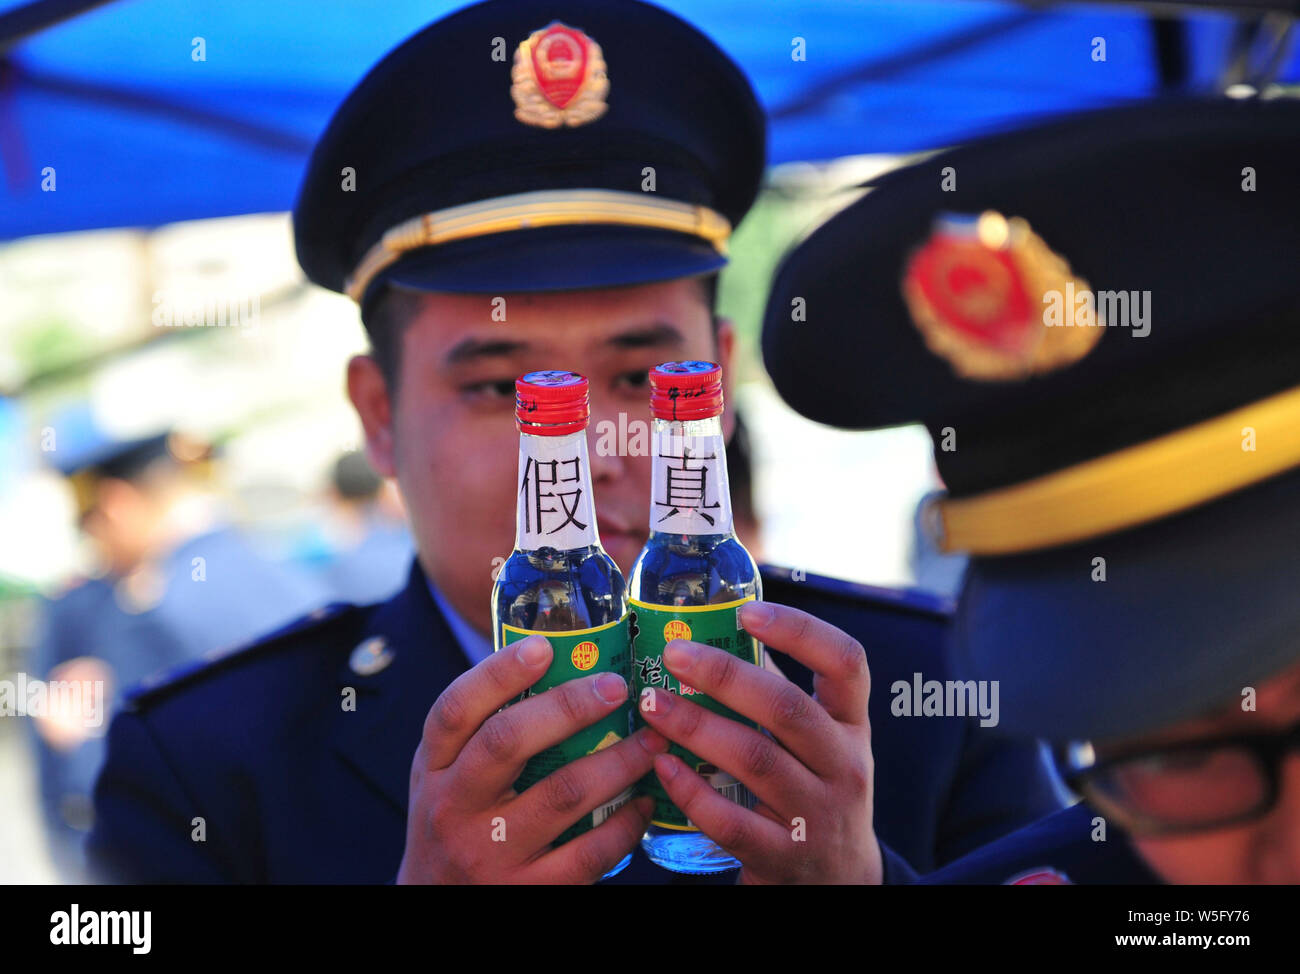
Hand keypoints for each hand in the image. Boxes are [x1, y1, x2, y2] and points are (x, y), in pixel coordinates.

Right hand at [397, 634, 665, 882]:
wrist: (438, 906)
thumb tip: (559, 662)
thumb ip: (483, 730)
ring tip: (651, 740)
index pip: (455, 710)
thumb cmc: (457, 823)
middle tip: (618, 686)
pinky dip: (626, 824)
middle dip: (569, 707)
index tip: (543, 647)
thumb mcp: (447, 775)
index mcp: (435, 767)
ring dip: (618, 761)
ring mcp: (489, 853)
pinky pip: (589, 852)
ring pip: (563, 794)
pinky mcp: (528, 891)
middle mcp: (454, 807)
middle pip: (507, 742)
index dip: (497, 674)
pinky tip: (644, 803)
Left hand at [639, 601, 881, 883]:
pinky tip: (661, 766)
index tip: (748, 611)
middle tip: (674, 652)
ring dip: (696, 726)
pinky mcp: (783, 857)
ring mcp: (815, 815)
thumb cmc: (815, 790)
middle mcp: (843, 766)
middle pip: (787, 709)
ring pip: (756, 760)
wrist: (839, 883)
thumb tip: (713, 635)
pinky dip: (693, 791)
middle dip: (725, 676)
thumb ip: (778, 695)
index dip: (800, 630)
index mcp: (852, 724)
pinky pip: (732, 822)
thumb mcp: (819, 742)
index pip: (847, 663)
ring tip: (651, 701)